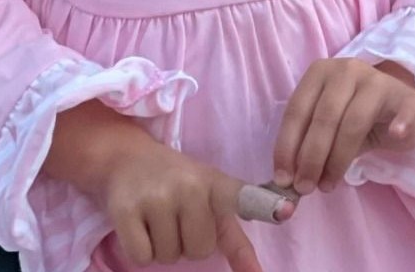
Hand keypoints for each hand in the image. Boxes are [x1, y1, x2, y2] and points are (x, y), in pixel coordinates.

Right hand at [103, 138, 276, 269]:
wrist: (128, 158)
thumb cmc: (178, 182)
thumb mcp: (210, 197)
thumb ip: (234, 237)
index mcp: (216, 183)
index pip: (243, 197)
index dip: (266, 206)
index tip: (287, 211)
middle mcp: (191, 186)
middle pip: (200, 250)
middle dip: (187, 244)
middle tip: (177, 218)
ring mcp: (159, 196)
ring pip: (170, 256)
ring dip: (162, 247)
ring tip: (158, 218)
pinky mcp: (127, 210)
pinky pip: (142, 257)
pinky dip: (140, 250)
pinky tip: (139, 224)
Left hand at [273, 58, 414, 193]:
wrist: (402, 107)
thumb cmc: (355, 119)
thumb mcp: (327, 129)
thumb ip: (307, 149)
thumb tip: (286, 185)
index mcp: (320, 72)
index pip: (297, 110)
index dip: (287, 147)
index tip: (283, 180)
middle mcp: (347, 69)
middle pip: (324, 117)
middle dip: (311, 157)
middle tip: (305, 188)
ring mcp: (378, 80)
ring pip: (353, 122)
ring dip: (338, 159)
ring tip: (328, 185)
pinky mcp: (406, 97)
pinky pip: (402, 112)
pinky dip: (400, 124)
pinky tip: (396, 135)